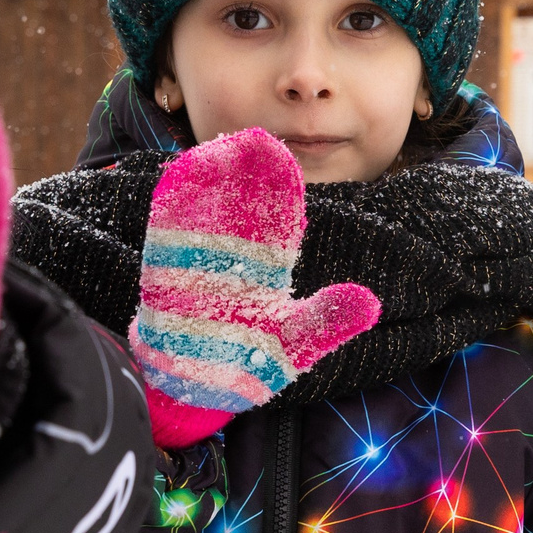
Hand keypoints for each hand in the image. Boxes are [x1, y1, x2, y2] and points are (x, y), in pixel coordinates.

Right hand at [132, 127, 380, 446]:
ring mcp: (196, 264)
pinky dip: (171, 207)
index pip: (276, 218)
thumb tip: (369, 301)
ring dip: (207, 182)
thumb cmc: (245, 368)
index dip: (278, 186)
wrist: (191, 394)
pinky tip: (176, 177)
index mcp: (267, 268)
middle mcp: (232, 258)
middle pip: (239, 205)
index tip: (281, 155)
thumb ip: (326, 323)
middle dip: (244, 172)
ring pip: (203, 212)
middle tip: (252, 138)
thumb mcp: (293, 348)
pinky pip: (166, 235)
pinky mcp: (163, 275)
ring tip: (215, 152)